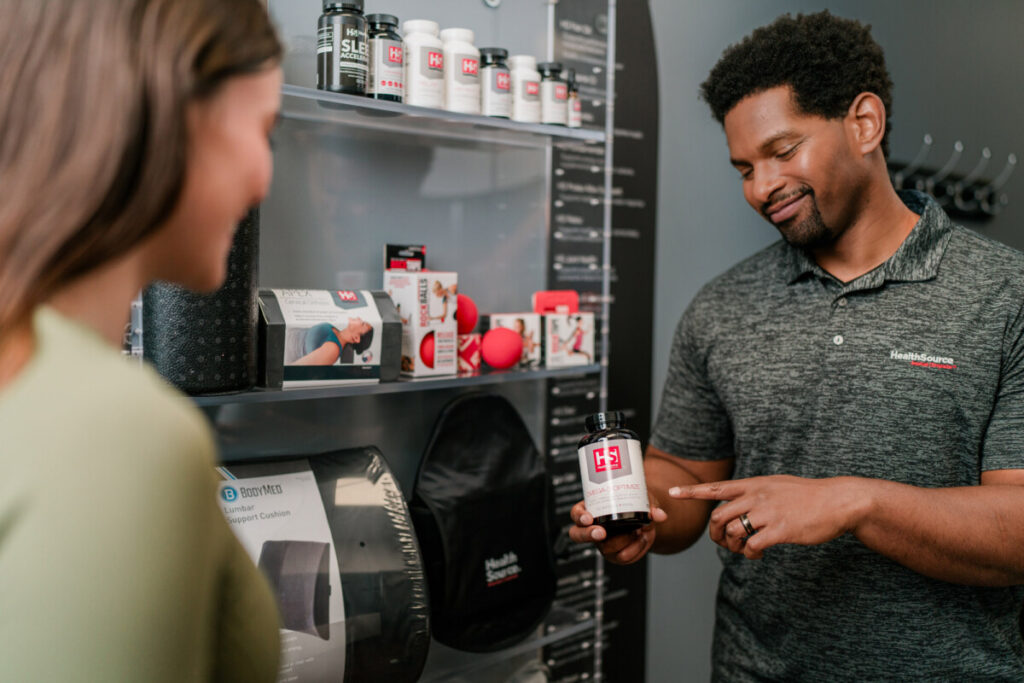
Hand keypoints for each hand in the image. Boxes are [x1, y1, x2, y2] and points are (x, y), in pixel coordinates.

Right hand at [568, 499, 667, 564]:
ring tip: (637, 530)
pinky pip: (623, 558)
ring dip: (624, 540)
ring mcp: (603, 543)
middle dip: (589, 534)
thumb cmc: (637, 502)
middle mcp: (594, 527)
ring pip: (605, 549)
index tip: (588, 518)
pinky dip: (636, 549)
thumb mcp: (643, 498)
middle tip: (602, 532)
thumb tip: (658, 515)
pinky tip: (642, 539)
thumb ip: (650, 505)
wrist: (648, 519)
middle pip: (578, 535)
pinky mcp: (616, 555)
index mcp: (593, 508)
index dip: (579, 517)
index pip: (577, 513)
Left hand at [669, 475, 865, 558]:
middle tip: (725, 543)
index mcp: (754, 485)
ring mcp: (768, 513)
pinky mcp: (780, 531)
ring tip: (745, 549)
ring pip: (732, 532)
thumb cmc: (809, 495)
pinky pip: (751, 546)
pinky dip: (749, 554)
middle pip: (718, 516)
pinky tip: (758, 554)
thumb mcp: (777, 485)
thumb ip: (756, 493)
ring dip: (733, 547)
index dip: (693, 491)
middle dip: (715, 534)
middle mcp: (757, 496)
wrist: (838, 501)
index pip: (717, 488)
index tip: (672, 492)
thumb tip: (740, 501)